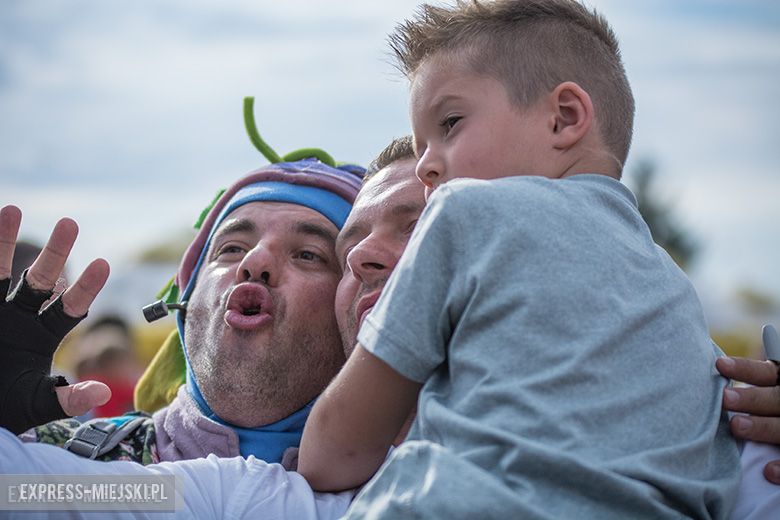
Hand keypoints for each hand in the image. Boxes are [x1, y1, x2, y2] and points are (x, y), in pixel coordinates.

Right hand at [0, 205, 110, 433]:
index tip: (103, 263)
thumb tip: (102, 392)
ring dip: (4, 239)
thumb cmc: (3, 411)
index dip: (85, 287)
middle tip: (71, 223)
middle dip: (55, 253)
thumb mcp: (34, 405)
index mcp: (42, 336)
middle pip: (40, 280)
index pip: (70, 307)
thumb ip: (66, 399)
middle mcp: (18, 317)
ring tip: (12, 209)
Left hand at [716, 325, 779, 483]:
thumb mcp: (765, 387)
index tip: (719, 364)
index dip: (745, 369)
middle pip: (776, 398)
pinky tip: (766, 471)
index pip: (766, 372)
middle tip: (724, 398)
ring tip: (737, 427)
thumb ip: (745, 381)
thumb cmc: (763, 405)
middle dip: (752, 398)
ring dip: (763, 427)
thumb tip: (703, 368)